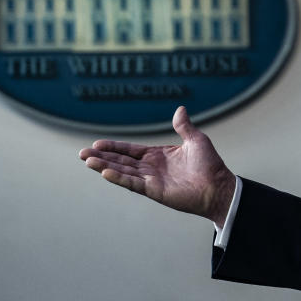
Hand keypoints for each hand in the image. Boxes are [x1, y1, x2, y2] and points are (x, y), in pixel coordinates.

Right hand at [79, 106, 235, 225]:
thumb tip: (180, 109)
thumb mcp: (196, 140)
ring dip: (104, 166)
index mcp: (158, 156)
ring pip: (122, 172)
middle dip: (101, 157)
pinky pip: (133, 183)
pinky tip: (104, 172)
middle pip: (121, 161)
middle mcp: (151, 168)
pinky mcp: (155, 191)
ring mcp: (151, 180)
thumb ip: (184, 126)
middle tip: (81, 154)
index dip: (113, 147)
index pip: (130, 151)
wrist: (219, 186)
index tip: (96, 144)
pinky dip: (119, 178)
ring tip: (86, 161)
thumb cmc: (210, 165)